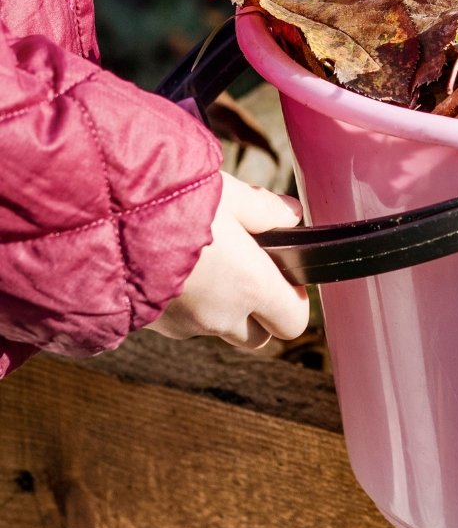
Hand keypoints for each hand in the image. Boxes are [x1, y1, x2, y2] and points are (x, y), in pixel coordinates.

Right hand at [148, 173, 309, 348]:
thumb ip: (263, 208)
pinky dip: (184, 303)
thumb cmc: (167, 202)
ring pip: (216, 328)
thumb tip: (291, 215)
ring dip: (219, 306)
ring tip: (203, 260)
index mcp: (251, 286)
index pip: (294, 320)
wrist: (91, 224)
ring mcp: (183, 326)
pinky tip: (169, 266)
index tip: (283, 271)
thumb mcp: (225, 192)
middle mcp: (220, 316)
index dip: (294, 299)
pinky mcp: (149, 326)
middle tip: (247, 269)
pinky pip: (180, 322)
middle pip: (258, 335)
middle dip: (259, 310)